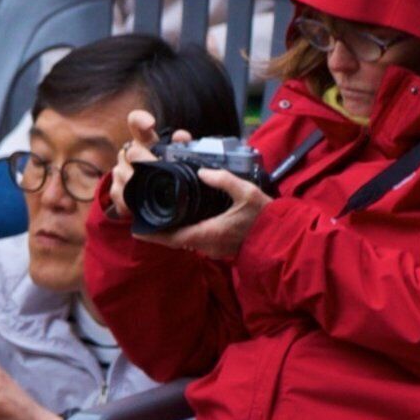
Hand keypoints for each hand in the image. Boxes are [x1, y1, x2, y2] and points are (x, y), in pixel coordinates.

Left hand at [113, 109, 264, 258]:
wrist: (284, 238)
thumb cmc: (264, 217)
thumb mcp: (247, 193)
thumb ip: (224, 180)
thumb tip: (202, 171)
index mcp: (207, 233)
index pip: (171, 238)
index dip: (152, 234)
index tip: (136, 229)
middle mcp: (206, 245)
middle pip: (174, 240)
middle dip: (158, 231)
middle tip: (144, 217)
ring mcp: (212, 248)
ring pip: (185, 241)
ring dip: (172, 231)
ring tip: (159, 216)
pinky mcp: (219, 247)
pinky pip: (196, 241)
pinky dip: (185, 232)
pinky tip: (182, 219)